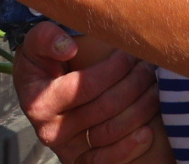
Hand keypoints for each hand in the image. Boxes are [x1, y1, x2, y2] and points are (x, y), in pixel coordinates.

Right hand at [14, 22, 160, 163]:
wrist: (36, 95)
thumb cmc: (42, 64)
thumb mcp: (34, 46)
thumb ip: (45, 38)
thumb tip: (69, 47)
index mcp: (40, 101)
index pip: (85, 86)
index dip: (113, 69)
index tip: (129, 53)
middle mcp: (52, 130)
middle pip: (105, 108)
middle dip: (133, 84)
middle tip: (148, 67)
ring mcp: (67, 149)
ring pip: (111, 132)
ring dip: (140, 110)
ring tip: (153, 88)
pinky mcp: (80, 161)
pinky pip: (107, 160)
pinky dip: (130, 148)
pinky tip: (148, 131)